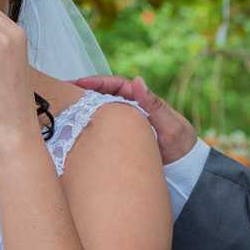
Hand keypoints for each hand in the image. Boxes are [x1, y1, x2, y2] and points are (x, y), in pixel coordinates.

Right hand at [74, 75, 197, 163]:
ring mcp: (127, 125)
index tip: (78, 84)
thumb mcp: (170, 125)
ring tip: (64, 110)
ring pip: (102, 113)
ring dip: (85, 110)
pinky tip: (76, 133)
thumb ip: (154, 105)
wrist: (187, 169)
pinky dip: (91, 128)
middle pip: (105, 97)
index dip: (97, 82)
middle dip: (84, 93)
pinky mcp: (123, 140)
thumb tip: (138, 80)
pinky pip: (104, 130)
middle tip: (63, 93)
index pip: (116, 85)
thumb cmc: (181, 145)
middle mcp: (133, 111)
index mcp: (143, 102)